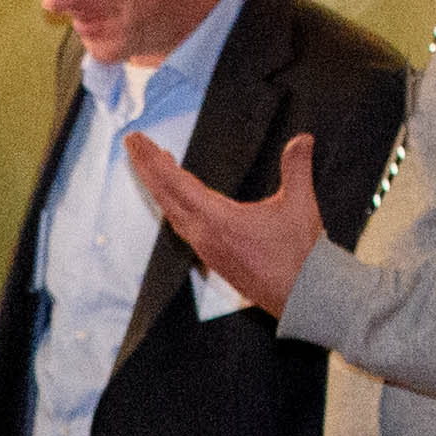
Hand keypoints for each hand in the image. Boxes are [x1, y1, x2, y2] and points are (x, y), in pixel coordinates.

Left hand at [123, 126, 324, 317]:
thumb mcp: (300, 205)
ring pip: (170, 210)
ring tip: (152, 161)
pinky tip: (175, 196)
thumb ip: (297, 168)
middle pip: (164, 195)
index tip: (137, 141)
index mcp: (217, 221)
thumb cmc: (298, 256)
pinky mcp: (212, 256)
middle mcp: (203, 235)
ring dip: (158, 184)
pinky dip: (172, 203)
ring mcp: (205, 248)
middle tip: (132, 141)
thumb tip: (303, 138)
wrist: (300, 297)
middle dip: (146, 165)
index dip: (154, 160)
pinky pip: (181, 224)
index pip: (176, 184)